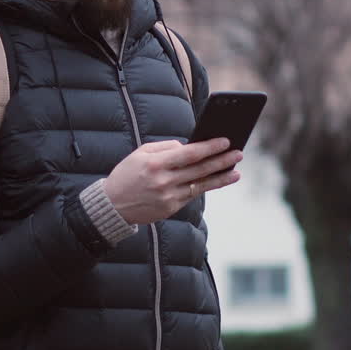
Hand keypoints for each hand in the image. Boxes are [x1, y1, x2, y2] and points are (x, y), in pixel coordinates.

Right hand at [103, 138, 241, 224]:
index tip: (225, 141)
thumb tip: (188, 146)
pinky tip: (218, 181)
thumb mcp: (141, 153)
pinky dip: (206, 187)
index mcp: (155, 164)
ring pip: (200, 185)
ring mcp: (168, 197)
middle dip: (221, 161)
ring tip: (236, 172)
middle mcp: (163, 181)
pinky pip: (192, 195)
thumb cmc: (127, 174)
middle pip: (199, 169)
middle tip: (238, 154)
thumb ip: (165, 147)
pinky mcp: (170, 208)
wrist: (112, 205)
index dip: (209, 147)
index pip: (189, 153)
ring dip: (220, 178)